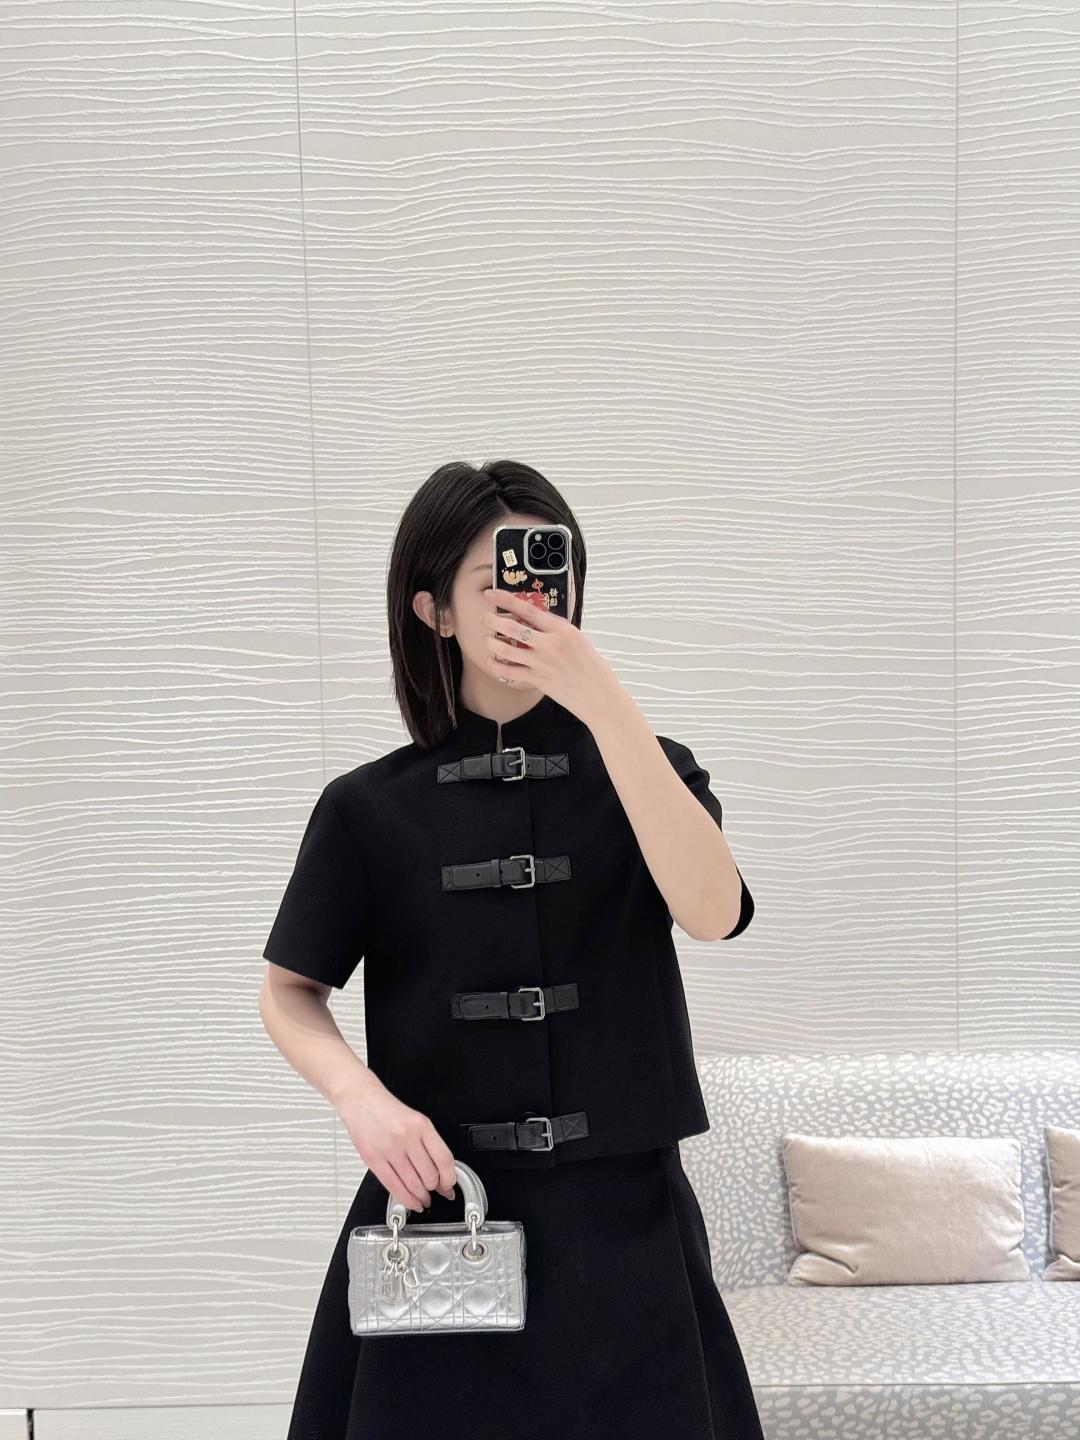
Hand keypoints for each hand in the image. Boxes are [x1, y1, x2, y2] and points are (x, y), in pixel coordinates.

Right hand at [336, 1078, 457, 1212]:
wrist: (360, 1099)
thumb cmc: (387, 1109)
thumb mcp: (415, 1120)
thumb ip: (428, 1145)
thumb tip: (441, 1172)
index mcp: (421, 1125)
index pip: (444, 1158)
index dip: (450, 1177)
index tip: (450, 1185)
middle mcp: (407, 1137)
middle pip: (429, 1175)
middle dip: (434, 1188)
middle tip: (435, 1191)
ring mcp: (389, 1149)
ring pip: (413, 1184)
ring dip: (421, 1197)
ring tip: (424, 1199)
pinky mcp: (373, 1160)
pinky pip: (394, 1187)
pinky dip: (406, 1199)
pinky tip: (412, 1202)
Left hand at [481, 586, 620, 728]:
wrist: (599, 695)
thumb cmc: (592, 667)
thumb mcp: (578, 640)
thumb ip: (556, 630)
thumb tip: (535, 620)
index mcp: (562, 630)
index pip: (528, 609)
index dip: (506, 599)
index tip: (492, 593)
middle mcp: (549, 644)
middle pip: (511, 627)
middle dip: (492, 621)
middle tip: (485, 618)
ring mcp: (541, 663)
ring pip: (505, 649)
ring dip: (492, 643)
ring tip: (488, 640)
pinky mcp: (537, 680)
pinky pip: (508, 672)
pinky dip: (496, 665)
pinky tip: (493, 661)